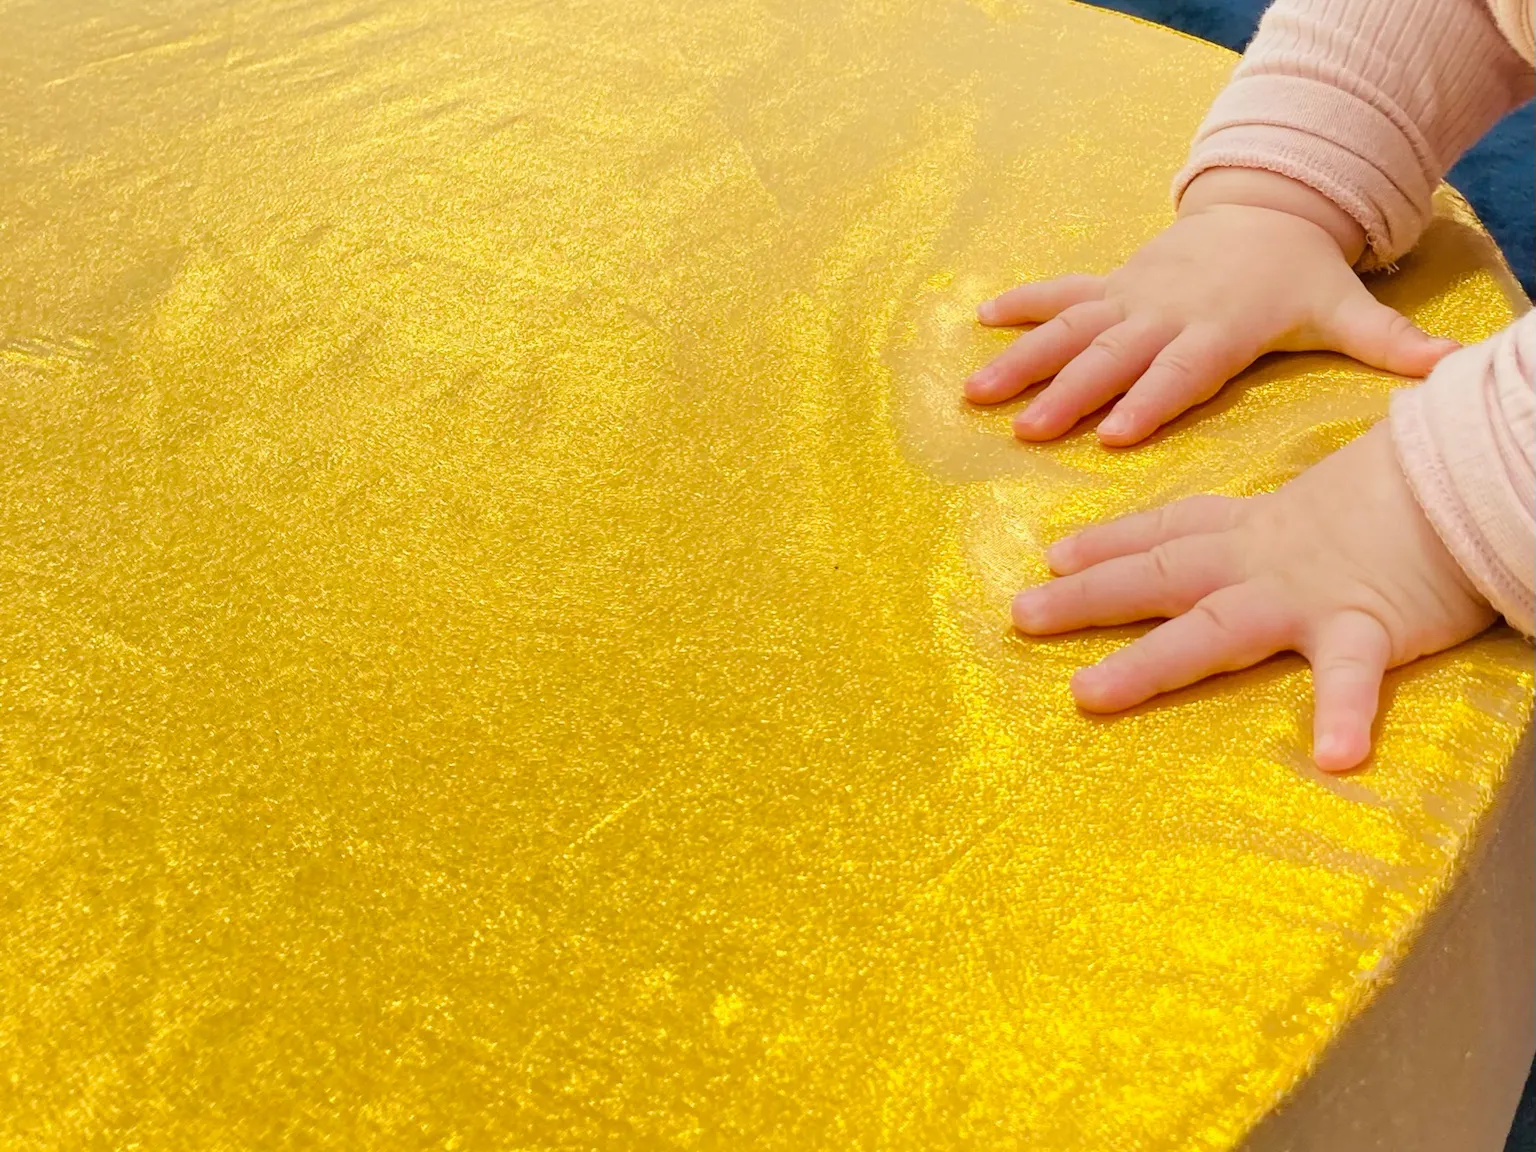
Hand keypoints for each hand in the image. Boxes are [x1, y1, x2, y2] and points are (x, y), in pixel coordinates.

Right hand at [964, 169, 1459, 445]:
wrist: (1263, 211)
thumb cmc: (1299, 278)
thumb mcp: (1343, 310)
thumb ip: (1387, 342)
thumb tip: (1449, 365)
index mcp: (1218, 329)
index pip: (1180, 370)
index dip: (1149, 400)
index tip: (1115, 433)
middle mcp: (1166, 313)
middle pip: (1113, 357)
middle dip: (1071, 392)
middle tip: (1032, 429)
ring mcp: (1132, 297)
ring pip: (1071, 329)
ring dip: (1024, 359)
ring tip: (977, 392)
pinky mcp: (1111, 284)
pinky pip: (1059, 292)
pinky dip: (1020, 303)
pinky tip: (978, 320)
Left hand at [1009, 424, 1494, 770]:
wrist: (1472, 466)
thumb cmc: (1409, 487)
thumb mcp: (1323, 504)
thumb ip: (1278, 527)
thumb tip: (1244, 546)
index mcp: (1257, 528)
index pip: (1170, 528)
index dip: (1109, 541)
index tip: (1055, 552)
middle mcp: (1263, 561)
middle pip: (1161, 574)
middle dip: (1088, 595)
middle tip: (1019, 613)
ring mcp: (1307, 596)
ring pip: (1213, 630)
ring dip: (1148, 664)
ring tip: (1088, 695)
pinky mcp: (1369, 626)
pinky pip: (1352, 676)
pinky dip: (1343, 713)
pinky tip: (1332, 757)